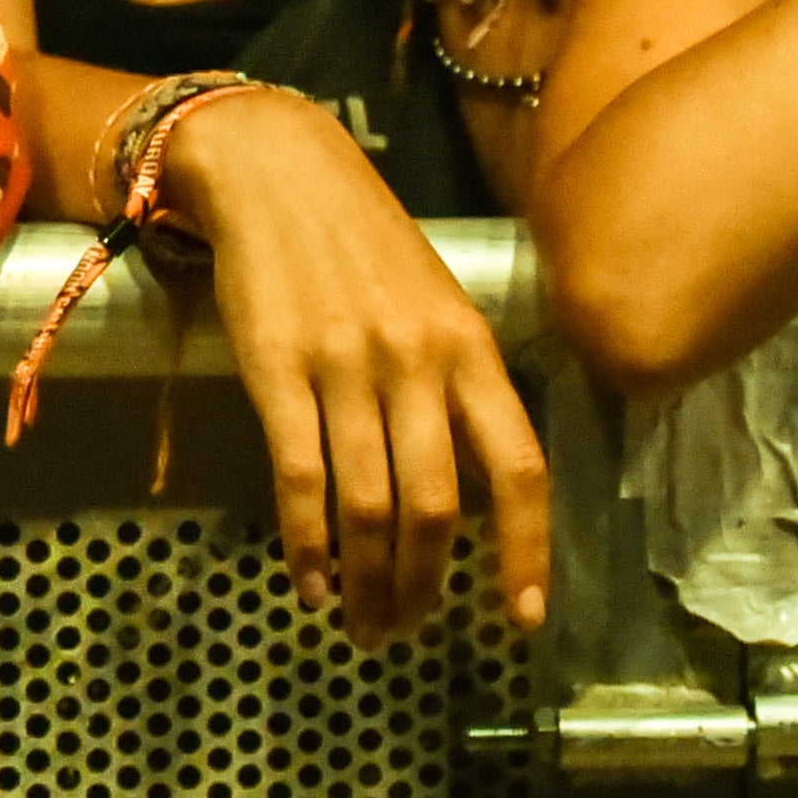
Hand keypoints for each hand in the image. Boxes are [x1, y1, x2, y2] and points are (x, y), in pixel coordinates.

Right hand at [156, 95, 549, 639]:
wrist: (272, 167)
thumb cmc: (359, 240)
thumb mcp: (433, 302)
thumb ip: (456, 386)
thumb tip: (472, 490)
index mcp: (469, 346)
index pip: (518, 467)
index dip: (525, 550)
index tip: (518, 616)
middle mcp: (417, 360)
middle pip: (437, 507)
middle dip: (423, 587)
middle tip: (403, 631)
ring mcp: (345, 364)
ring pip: (369, 505)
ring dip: (367, 581)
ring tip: (359, 623)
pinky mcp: (276, 367)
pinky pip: (300, 478)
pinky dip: (307, 545)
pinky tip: (309, 582)